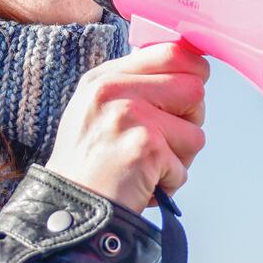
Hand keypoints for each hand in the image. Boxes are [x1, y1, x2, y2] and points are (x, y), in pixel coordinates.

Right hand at [45, 42, 208, 212]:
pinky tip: (142, 185)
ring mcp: (131, 117)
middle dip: (190, 121)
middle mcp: (114, 91)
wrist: (67, 210)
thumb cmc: (88, 167)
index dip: (193, 72)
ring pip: (195, 131)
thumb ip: (134, 86)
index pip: (171, 52)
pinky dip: (168, 183)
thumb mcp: (96, 112)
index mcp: (104, 78)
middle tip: (163, 143)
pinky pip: (183, 166)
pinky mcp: (146, 148)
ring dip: (179, 158)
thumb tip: (187, 66)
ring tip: (146, 168)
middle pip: (194, 88)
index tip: (187, 96)